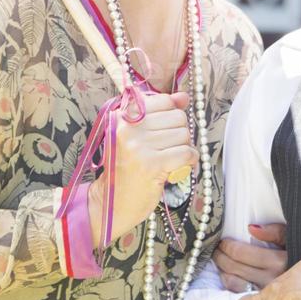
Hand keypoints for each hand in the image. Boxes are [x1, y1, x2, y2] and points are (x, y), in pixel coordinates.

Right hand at [89, 90, 195, 245]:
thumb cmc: (125, 170)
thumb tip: (183, 96)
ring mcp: (139, 146)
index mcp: (121, 117)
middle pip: (177, 117)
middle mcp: (128, 128)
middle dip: (180, 134)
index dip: (171, 116)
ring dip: (184, 149)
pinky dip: (189, 161)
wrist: (111, 203)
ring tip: (170, 160)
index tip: (166, 131)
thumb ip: (159, 113)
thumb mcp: (136, 137)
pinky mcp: (151, 165)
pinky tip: (178, 168)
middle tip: (168, 149)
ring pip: (184, 134)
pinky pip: (186, 153)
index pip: (163, 101)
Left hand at [214, 222, 286, 291]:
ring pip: (233, 282)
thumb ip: (276, 231)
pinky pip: (237, 294)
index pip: (242, 253)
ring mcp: (266, 295)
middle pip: (234, 266)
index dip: (227, 246)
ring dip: (222, 269)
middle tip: (218, 249)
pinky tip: (228, 275)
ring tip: (220, 260)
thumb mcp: (294, 238)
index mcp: (280, 262)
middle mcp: (272, 280)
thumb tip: (251, 228)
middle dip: (221, 255)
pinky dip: (228, 283)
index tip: (224, 241)